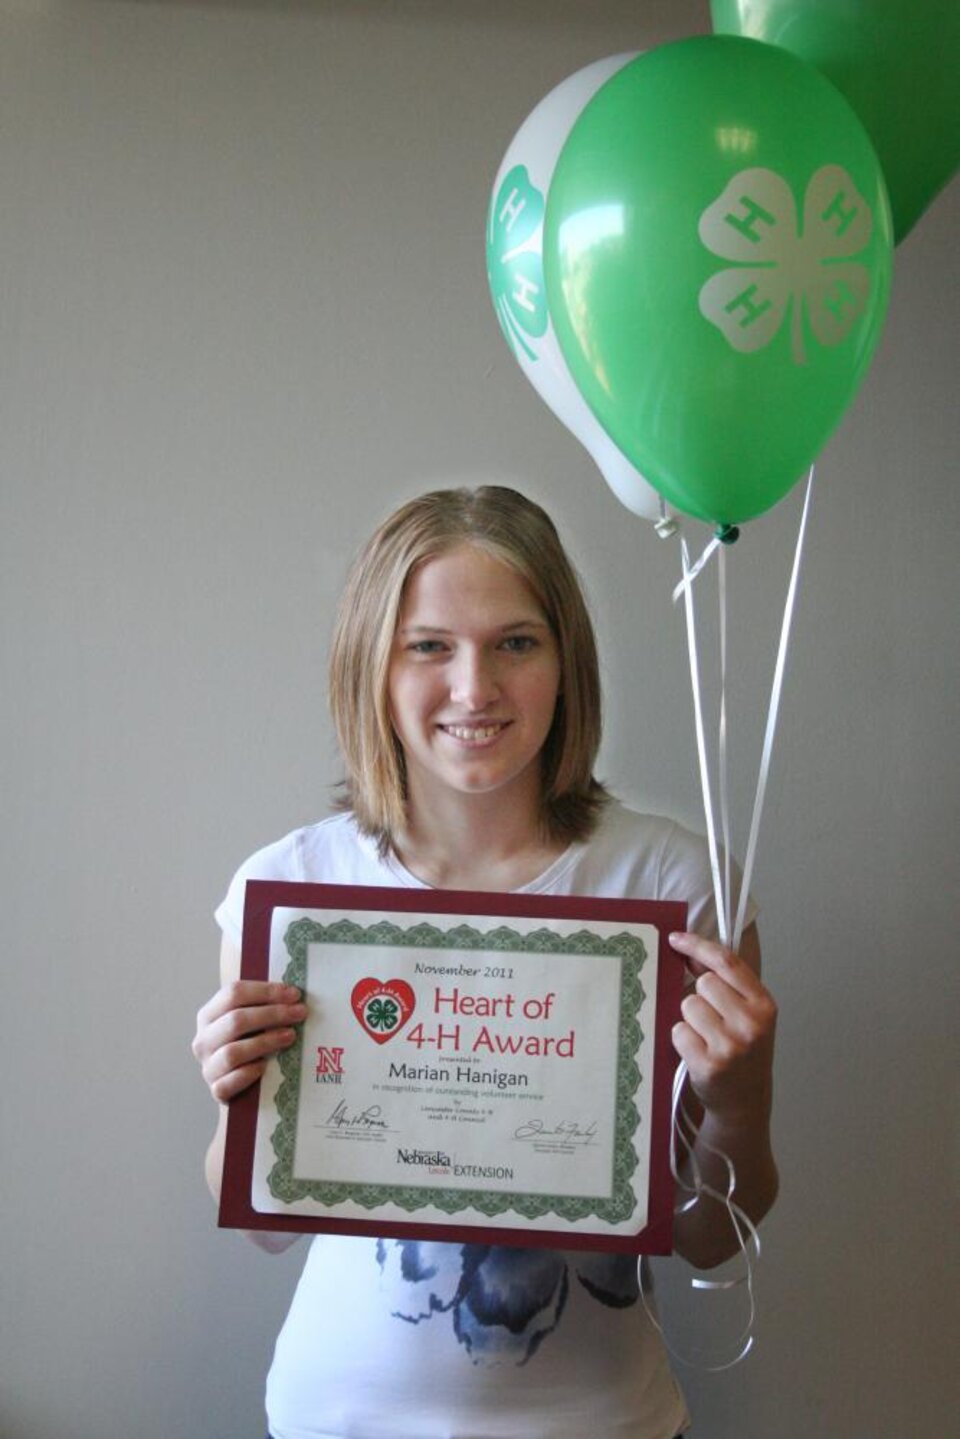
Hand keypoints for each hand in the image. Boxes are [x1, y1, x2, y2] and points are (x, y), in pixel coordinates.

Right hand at [192, 979, 305, 1103]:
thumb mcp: (251, 1022)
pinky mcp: (216, 1090)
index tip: (294, 994)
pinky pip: (230, 1082)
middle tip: (299, 1013)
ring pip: (233, 1052)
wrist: (239, 1085)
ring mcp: (208, 1066)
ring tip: (290, 1036)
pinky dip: (249, 1073)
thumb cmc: (248, 1045)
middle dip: (272, 1014)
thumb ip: (263, 1006)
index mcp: (209, 1015)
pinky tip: (265, 1066)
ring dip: (266, 1042)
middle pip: (235, 1020)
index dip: (266, 991)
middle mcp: (204, 1040)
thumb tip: (294, 995)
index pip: (233, 993)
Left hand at [669, 927, 775, 1126]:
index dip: (698, 945)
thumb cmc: (744, 1053)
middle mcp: (752, 1023)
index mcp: (764, 1005)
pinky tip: (698, 1053)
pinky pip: (678, 1031)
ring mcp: (731, 1046)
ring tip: (706, 1039)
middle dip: (701, 997)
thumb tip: (690, 952)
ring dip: (691, 1020)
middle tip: (713, 1021)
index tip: (675, 939)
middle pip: (704, 983)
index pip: (728, 962)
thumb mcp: (747, 1014)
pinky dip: (683, 1039)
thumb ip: (725, 983)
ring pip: (688, 1006)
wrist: (745, 1104)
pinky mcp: (709, 1065)